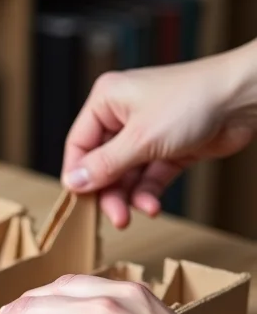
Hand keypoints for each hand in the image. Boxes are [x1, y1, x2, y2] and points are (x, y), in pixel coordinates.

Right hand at [61, 42, 256, 228]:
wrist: (245, 97)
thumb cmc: (194, 100)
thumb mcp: (140, 139)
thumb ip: (104, 165)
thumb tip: (73, 183)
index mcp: (107, 101)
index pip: (79, 144)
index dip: (77, 174)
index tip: (80, 200)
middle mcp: (122, 116)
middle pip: (102, 164)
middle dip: (109, 192)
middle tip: (115, 216)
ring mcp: (146, 133)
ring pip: (126, 175)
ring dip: (130, 197)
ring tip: (135, 215)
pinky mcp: (168, 148)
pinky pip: (149, 177)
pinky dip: (148, 193)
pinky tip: (153, 206)